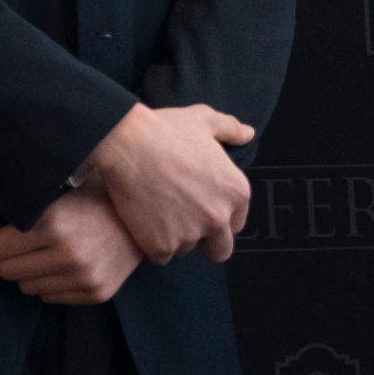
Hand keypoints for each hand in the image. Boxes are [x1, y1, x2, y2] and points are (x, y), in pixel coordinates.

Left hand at [0, 184, 142, 303]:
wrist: (147, 212)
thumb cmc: (94, 191)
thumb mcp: (52, 183)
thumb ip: (1, 194)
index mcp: (52, 222)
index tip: (4, 226)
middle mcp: (67, 253)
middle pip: (5, 270)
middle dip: (9, 253)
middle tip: (24, 237)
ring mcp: (83, 277)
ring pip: (26, 287)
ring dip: (29, 268)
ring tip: (47, 247)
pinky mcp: (96, 293)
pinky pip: (49, 297)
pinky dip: (51, 281)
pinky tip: (65, 260)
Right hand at [88, 102, 255, 264]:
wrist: (126, 144)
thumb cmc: (165, 129)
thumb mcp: (203, 119)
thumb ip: (230, 129)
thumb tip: (247, 134)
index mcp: (236, 191)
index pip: (237, 223)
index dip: (220, 217)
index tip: (201, 206)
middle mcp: (218, 217)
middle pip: (220, 249)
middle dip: (205, 241)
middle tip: (183, 221)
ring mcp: (190, 234)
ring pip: (185, 249)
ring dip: (175, 237)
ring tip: (158, 210)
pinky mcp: (161, 245)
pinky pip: (160, 255)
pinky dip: (152, 243)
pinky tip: (143, 220)